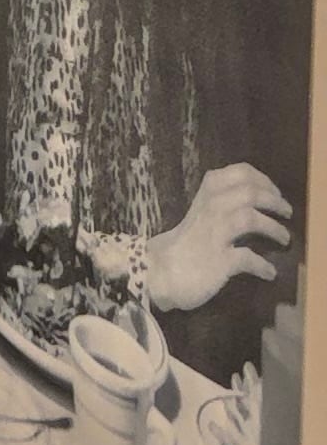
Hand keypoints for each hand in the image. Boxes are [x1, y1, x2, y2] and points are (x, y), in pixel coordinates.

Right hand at [146, 162, 293, 313]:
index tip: (274, 192)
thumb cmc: (184, 243)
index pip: (240, 172)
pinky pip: (247, 258)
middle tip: (286, 213)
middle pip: (250, 192)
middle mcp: (210, 209)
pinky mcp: (218, 260)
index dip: (264, 180)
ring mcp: (213, 234)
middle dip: (274, 201)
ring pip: (250, 218)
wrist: (158, 273)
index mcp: (206, 194)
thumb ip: (222, 202)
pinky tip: (269, 272)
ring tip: (285, 239)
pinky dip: (263, 265)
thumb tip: (256, 201)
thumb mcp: (201, 213)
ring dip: (274, 228)